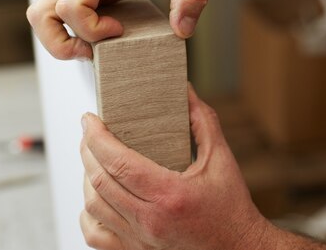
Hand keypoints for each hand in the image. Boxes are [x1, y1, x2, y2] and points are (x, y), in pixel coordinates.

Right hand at [26, 0, 207, 59]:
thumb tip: (182, 31)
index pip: (71, 5)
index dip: (92, 28)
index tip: (120, 29)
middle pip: (39, 14)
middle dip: (62, 44)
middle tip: (95, 50)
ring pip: (40, 16)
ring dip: (58, 40)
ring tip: (92, 47)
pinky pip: (54, 15)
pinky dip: (67, 32)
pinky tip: (99, 34)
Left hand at [79, 86, 271, 249]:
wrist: (238, 249)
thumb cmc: (230, 208)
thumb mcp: (221, 158)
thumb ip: (202, 121)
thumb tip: (185, 91)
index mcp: (169, 195)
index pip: (118, 162)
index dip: (96, 137)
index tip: (89, 119)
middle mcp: (149, 220)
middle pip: (99, 181)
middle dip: (87, 149)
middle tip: (89, 131)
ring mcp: (139, 239)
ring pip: (93, 206)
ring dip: (87, 177)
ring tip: (93, 157)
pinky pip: (95, 235)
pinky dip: (88, 213)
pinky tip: (97, 195)